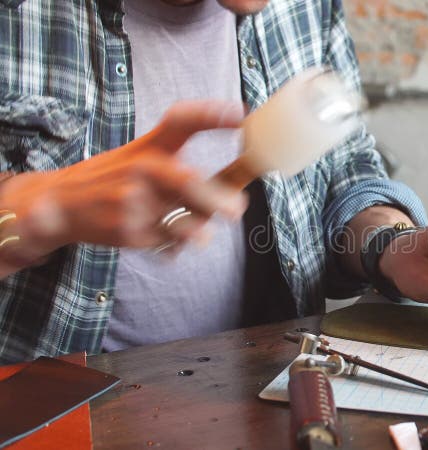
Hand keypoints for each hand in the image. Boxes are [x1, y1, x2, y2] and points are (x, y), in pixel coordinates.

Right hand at [0, 100, 247, 264]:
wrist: (58, 203)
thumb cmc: (115, 180)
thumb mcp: (142, 157)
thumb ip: (186, 166)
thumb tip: (242, 181)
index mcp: (149, 145)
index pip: (181, 120)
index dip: (211, 114)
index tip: (241, 115)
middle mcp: (141, 168)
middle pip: (187, 181)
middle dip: (216, 198)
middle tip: (236, 209)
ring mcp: (132, 201)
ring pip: (183, 220)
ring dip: (200, 230)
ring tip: (203, 235)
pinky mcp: (127, 231)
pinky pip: (168, 243)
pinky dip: (179, 246)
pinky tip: (174, 243)